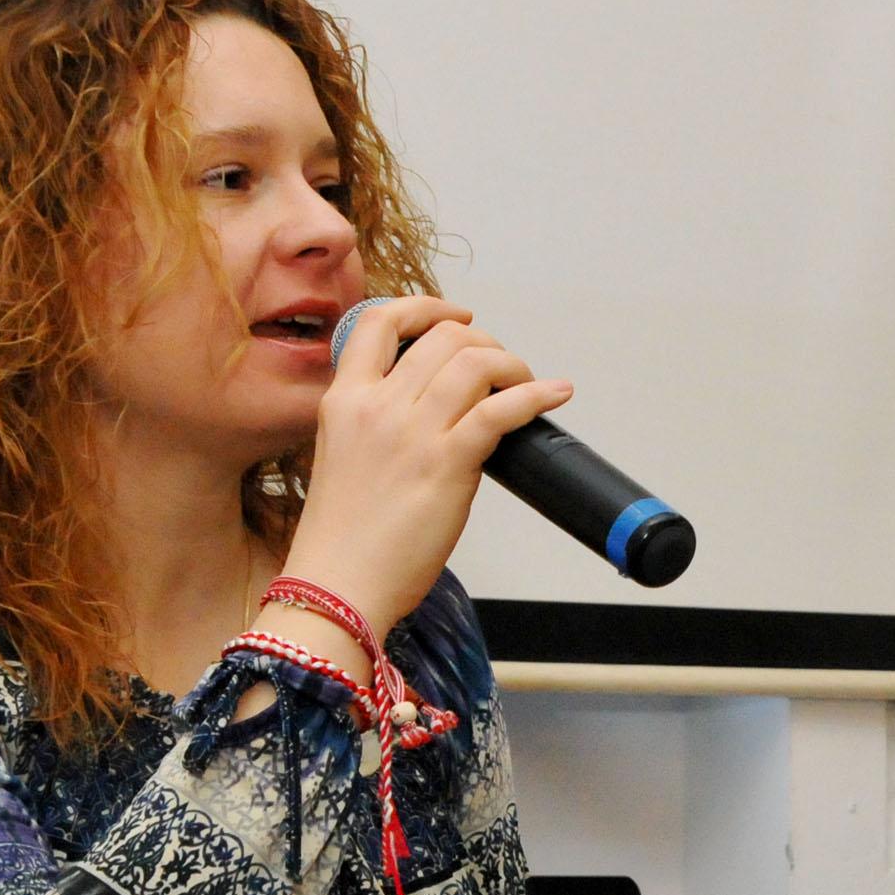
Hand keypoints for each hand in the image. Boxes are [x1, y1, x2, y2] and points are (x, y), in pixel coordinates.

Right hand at [285, 296, 574, 636]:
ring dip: (512, 365)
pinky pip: (501, 408)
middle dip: (483, 342)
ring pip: (474, 360)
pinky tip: (555, 393)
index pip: (378, 321)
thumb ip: (378, 422)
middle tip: (502, 367)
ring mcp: (412, 432)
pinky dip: (536, 394)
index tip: (457, 316)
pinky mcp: (447, 464)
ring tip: (525, 384)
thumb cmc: (344, 537)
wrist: (338, 585)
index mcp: (344, 400)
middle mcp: (376, 406)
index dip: (426, 308)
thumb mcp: (345, 456)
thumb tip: (435, 408)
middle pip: (442, 337)